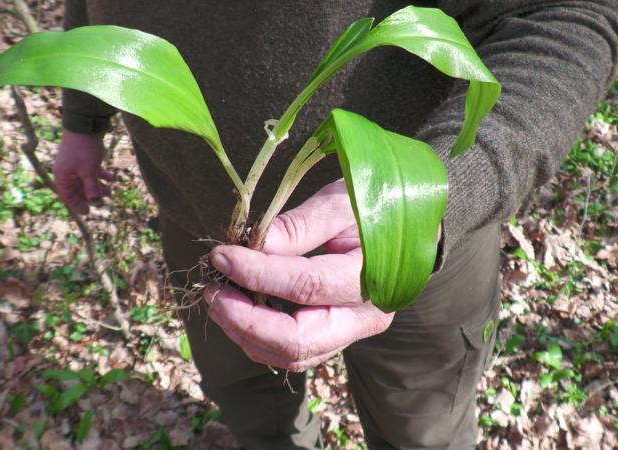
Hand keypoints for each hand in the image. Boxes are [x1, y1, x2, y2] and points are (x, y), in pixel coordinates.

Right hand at [53, 130, 112, 213]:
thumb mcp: (89, 171)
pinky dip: (100, 175)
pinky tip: (112, 178)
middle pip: (78, 189)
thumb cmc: (84, 149)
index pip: (67, 196)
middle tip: (105, 201)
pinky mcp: (84, 157)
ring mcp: (75, 164)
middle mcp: (67, 171)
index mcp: (62, 176)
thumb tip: (95, 202)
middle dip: (91, 195)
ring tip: (111, 191)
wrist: (86, 124)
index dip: (77, 205)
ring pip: (86, 180)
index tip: (88, 212)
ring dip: (98, 186)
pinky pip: (91, 171)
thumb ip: (92, 188)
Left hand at [205, 180, 394, 371]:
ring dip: (245, 333)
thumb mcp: (340, 202)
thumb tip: (256, 244)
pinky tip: (237, 310)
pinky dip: (258, 338)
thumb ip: (301, 224)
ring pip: (290, 355)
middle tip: (212, 292)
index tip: (221, 255)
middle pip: (297, 340)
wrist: (405, 231)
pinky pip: (291, 353)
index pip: (306, 285)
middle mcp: (364, 316)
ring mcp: (350, 333)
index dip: (257, 273)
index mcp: (373, 277)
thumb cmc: (374, 207)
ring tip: (217, 298)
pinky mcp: (333, 338)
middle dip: (245, 320)